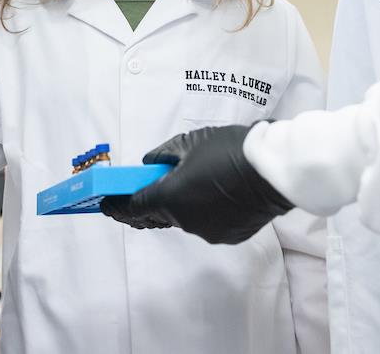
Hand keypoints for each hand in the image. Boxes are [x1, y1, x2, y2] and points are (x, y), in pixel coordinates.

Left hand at [100, 124, 292, 243]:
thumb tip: (150, 164)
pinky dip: (206, 210)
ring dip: (183, 204)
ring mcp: (207, 231)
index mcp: (170, 197)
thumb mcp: (192, 141)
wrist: (274, 169)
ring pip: (185, 218)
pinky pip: (208, 223)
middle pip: (159, 214)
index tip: (105, 203)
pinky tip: (215, 193)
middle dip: (150, 202)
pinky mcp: (228, 236)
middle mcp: (185, 220)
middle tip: (146, 188)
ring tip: (193, 182)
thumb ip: (164, 155)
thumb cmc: (231, 149)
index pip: (133, 207)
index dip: (116, 206)